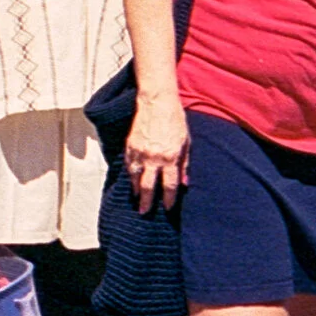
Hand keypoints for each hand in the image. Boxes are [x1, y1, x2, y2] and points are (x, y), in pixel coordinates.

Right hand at [126, 94, 190, 211]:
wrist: (157, 102)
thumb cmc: (175, 120)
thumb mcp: (186, 142)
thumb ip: (185, 164)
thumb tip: (185, 182)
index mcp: (171, 157)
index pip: (169, 186)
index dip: (169, 199)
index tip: (168, 208)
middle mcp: (154, 158)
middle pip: (149, 187)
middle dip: (147, 203)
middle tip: (145, 213)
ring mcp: (140, 153)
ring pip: (135, 179)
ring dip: (136, 191)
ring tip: (137, 199)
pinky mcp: (130, 146)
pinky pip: (128, 166)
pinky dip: (129, 176)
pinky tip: (131, 181)